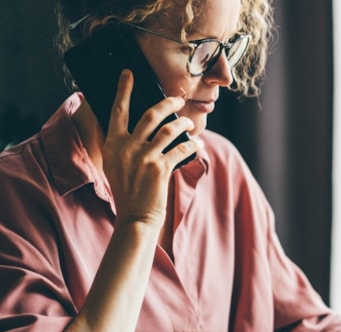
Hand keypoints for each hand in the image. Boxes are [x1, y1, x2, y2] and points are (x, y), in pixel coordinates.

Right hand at [101, 69, 202, 228]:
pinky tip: (198, 144)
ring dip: (184, 124)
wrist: (134, 218)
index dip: (124, 89)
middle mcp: (125, 148)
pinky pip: (181, 149)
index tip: (129, 73)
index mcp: (112, 144)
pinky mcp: (159, 169)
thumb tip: (142, 125)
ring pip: (169, 129)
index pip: (117, 110)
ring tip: (191, 124)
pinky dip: (193, 145)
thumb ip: (123, 145)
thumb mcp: (115, 165)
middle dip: (168, 103)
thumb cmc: (129, 192)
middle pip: (150, 114)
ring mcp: (143, 157)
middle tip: (178, 98)